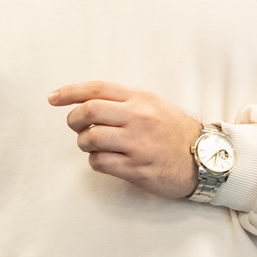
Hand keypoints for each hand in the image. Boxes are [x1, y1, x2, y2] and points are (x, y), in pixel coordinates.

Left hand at [49, 81, 201, 199]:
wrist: (204, 158)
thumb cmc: (173, 131)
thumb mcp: (153, 105)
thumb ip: (123, 100)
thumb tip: (84, 100)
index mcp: (140, 98)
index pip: (96, 89)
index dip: (69, 92)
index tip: (53, 98)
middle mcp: (138, 117)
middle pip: (88, 112)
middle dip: (73, 120)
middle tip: (76, 126)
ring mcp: (137, 143)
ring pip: (90, 138)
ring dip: (84, 143)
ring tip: (94, 145)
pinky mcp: (136, 168)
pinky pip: (99, 162)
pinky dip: (95, 161)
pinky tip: (105, 160)